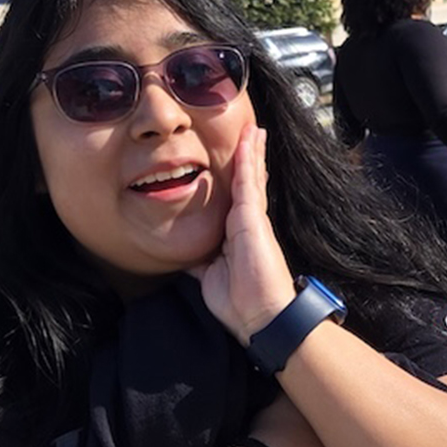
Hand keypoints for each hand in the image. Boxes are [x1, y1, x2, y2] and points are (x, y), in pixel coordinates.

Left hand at [193, 120, 296, 341]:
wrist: (261, 317)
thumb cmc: (240, 302)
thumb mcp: (209, 278)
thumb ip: (200, 262)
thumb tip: (185, 257)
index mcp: (237, 235)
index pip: (237, 199)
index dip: (238, 179)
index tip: (238, 161)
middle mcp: (247, 223)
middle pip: (247, 183)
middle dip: (249, 159)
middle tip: (251, 134)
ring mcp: (252, 219)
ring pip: (250, 177)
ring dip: (252, 151)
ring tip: (254, 129)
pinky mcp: (254, 219)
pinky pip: (248, 182)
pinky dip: (248, 159)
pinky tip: (250, 140)